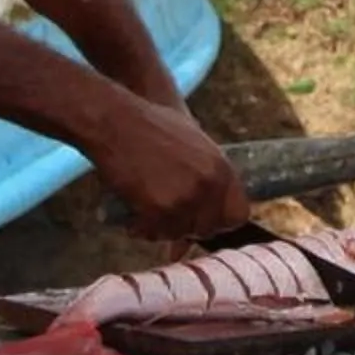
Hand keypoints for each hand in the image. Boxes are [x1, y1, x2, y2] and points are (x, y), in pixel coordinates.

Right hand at [87, 93, 248, 239]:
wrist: (115, 120)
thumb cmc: (148, 127)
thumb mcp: (189, 145)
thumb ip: (201, 182)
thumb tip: (198, 222)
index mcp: (221, 167)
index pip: (239, 214)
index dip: (219, 220)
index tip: (202, 218)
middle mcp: (209, 185)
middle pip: (210, 229)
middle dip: (189, 226)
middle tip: (168, 214)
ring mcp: (185, 198)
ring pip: (181, 234)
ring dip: (163, 227)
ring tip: (146, 208)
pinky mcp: (159, 209)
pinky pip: (156, 233)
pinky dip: (143, 228)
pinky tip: (134, 213)